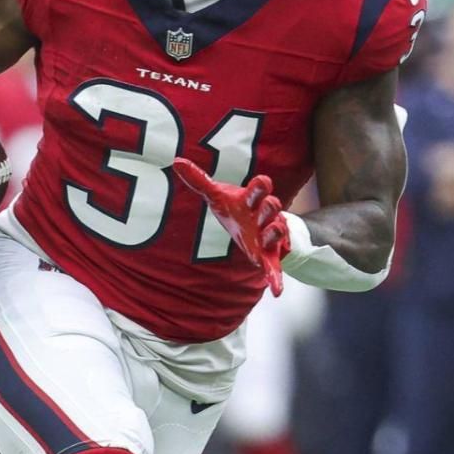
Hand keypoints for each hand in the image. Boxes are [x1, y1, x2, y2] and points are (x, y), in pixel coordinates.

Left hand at [171, 158, 289, 295]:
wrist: (251, 230)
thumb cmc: (236, 210)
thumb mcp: (217, 196)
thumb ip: (199, 180)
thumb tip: (176, 161)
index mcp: (252, 201)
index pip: (260, 187)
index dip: (261, 185)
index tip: (261, 182)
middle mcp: (263, 217)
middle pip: (273, 206)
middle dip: (272, 205)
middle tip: (269, 204)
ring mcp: (268, 237)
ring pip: (277, 232)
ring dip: (276, 232)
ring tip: (273, 232)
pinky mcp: (268, 257)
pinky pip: (275, 269)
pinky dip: (277, 279)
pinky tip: (277, 291)